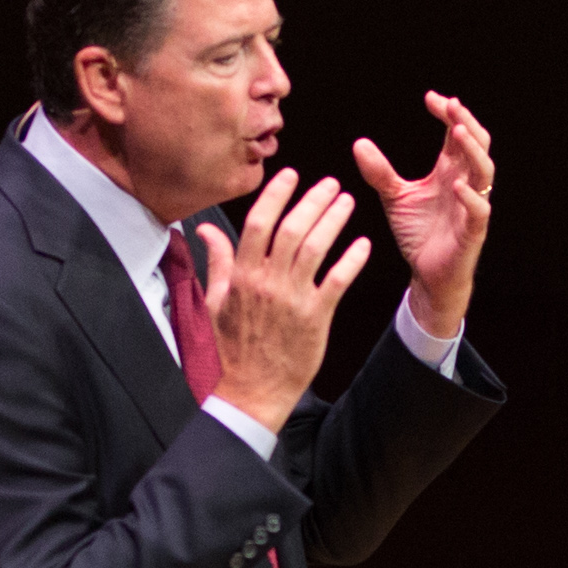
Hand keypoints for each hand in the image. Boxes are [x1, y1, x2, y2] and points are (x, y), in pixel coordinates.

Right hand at [201, 169, 370, 432]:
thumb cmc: (230, 348)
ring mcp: (292, 300)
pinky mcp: (315, 318)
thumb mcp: (214, 302)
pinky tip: (362, 244)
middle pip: (292, 229)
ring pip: (316, 248)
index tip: (290, 175)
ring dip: (333, 220)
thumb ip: (216, 261)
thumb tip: (204, 229)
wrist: (249, 392)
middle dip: (313, 200)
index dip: (276, 195)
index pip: (259, 223)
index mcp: (241, 276)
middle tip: (330, 184)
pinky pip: (337, 281)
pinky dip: (351, 259)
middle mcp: (267, 283)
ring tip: (347, 202)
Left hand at [351, 91, 494, 338]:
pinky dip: (470, 197)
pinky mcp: (472, 231)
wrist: (427, 275)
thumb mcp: (395, 197)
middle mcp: (466, 183)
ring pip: (485, 171)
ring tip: (457, 132)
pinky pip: (479, 210)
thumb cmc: (418, 234)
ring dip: (473, 150)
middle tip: (451, 105)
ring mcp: (472, 206)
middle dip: (466, 122)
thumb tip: (359, 143)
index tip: (431, 98)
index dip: (448, 113)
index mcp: (450, 171)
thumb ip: (380, 172)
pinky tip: (457, 185)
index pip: (456, 133)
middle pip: (478, 144)